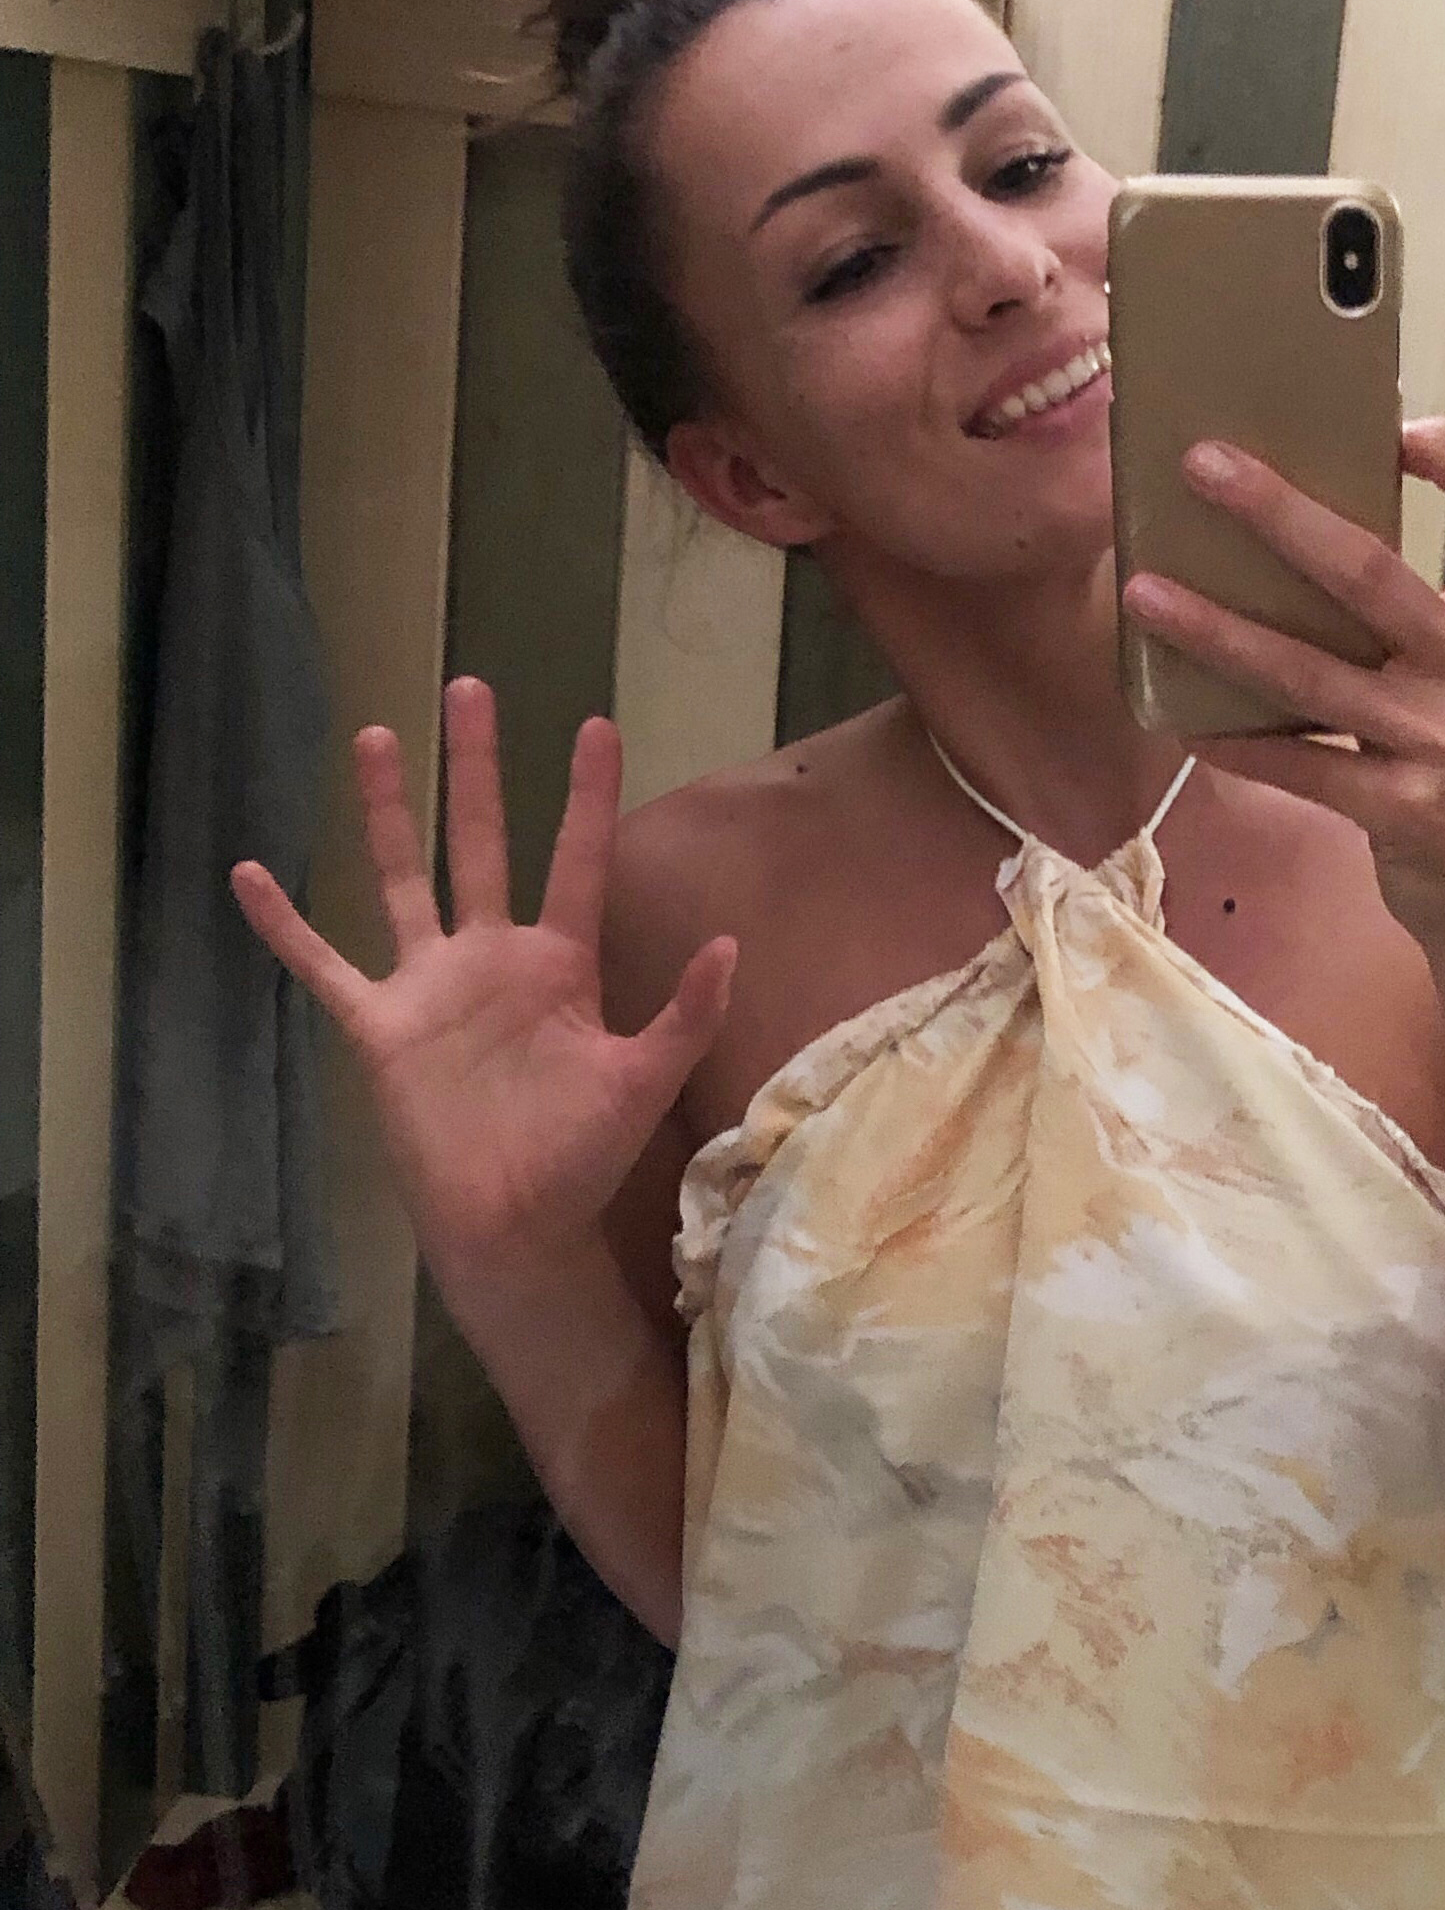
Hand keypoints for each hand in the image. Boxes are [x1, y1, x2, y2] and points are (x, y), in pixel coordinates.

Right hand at [231, 678, 735, 1278]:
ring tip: (373, 736)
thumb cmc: (582, 1156)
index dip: (586, 797)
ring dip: (384, 811)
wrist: (515, 1222)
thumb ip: (684, 1013)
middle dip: (477, 768)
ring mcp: (431, 985)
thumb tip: (731, 946)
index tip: (598, 724)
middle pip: (480, 841)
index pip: (576, 861)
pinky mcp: (378, 1024)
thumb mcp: (643, 1079)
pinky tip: (249, 874)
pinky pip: (323, 965)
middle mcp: (492, 958)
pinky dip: (284, 926)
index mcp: (559, 965)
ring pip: (401, 877)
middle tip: (471, 687)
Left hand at [1118, 417, 1444, 952]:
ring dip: (1216, 630)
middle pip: (1371, 571)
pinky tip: (1179, 717)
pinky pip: (1298, 766)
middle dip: (1277, 511)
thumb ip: (1418, 617)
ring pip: (1309, 673)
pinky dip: (1232, 741)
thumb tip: (1294, 539)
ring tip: (1146, 592)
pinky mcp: (1404, 811)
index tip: (1396, 426)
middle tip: (1200, 463)